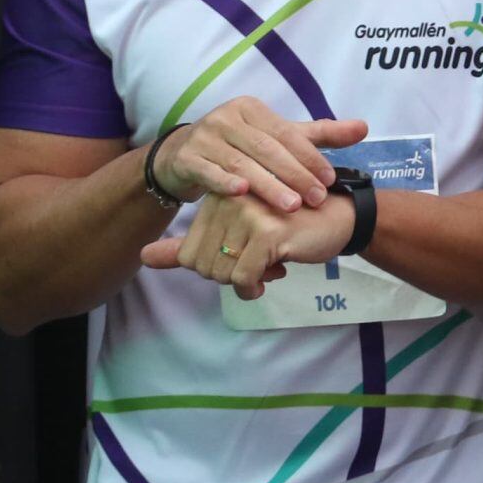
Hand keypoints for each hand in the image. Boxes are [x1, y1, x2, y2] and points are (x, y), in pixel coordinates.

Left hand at [140, 190, 357, 298]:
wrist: (339, 220)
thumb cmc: (289, 228)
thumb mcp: (234, 237)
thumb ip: (186, 247)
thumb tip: (143, 256)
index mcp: (217, 196)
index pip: (189, 253)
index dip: (215, 268)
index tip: (242, 259)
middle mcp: (228, 199)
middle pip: (201, 265)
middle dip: (227, 277)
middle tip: (257, 266)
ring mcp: (247, 213)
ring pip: (220, 273)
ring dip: (244, 283)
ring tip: (269, 266)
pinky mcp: (267, 231)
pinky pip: (242, 277)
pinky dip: (254, 286)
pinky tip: (274, 275)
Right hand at [153, 96, 368, 211]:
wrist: (184, 156)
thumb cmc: (240, 147)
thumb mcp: (278, 138)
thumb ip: (319, 135)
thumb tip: (364, 127)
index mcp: (251, 109)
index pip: (287, 133)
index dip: (310, 157)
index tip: (329, 181)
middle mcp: (226, 117)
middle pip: (266, 149)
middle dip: (294, 175)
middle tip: (316, 199)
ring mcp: (203, 137)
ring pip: (241, 163)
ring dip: (267, 185)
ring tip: (291, 206)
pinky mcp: (186, 158)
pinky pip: (208, 172)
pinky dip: (224, 183)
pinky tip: (243, 194)